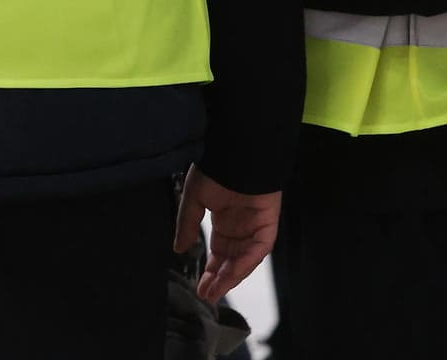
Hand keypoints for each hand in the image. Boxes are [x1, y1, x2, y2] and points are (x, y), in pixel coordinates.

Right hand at [172, 164, 280, 304]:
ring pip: (245, 258)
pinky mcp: (268, 223)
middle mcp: (240, 227)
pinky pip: (259, 248)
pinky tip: (232, 272)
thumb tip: (178, 249)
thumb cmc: (215, 168)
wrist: (236, 150)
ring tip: (216, 290)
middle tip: (207, 295)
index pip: (219, 253)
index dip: (210, 270)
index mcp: (224, 220)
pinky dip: (246, 261)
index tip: (200, 286)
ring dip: (232, 275)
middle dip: (220, 279)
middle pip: (232, 260)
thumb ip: (188, 225)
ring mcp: (255, 225)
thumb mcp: (193, 199)